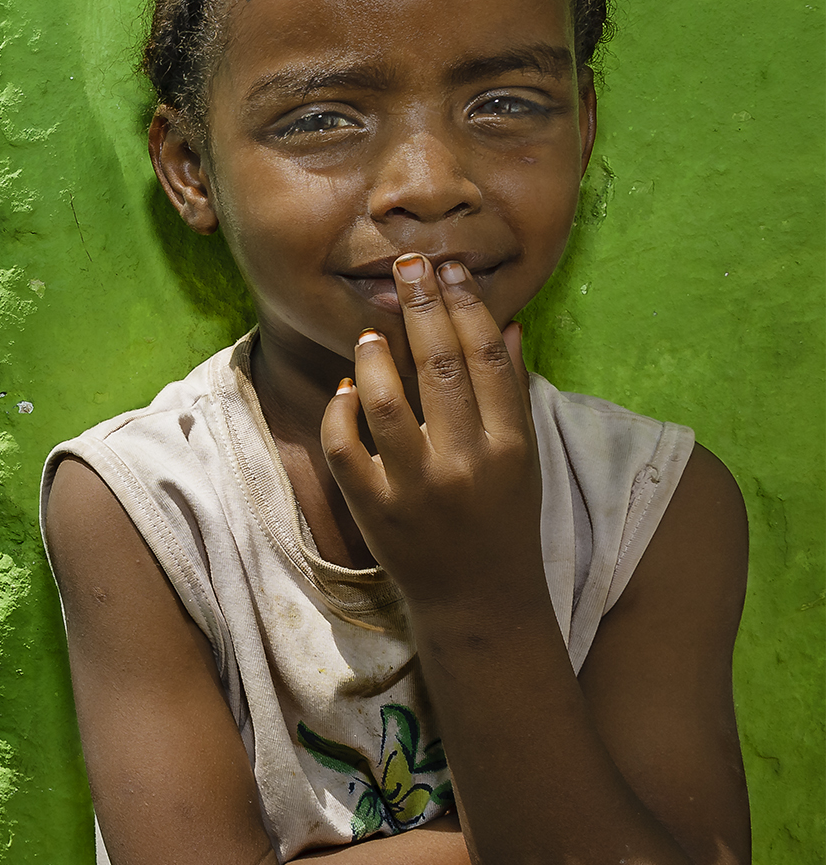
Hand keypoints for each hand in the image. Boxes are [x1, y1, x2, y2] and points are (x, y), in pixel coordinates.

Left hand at [320, 254, 541, 609]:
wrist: (479, 600)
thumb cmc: (503, 518)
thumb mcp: (523, 456)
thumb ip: (512, 390)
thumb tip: (507, 322)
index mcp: (510, 445)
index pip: (487, 358)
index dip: (466, 306)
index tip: (449, 268)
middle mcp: (466, 464)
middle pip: (439, 367)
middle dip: (421, 307)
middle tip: (407, 264)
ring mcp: (416, 489)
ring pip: (386, 404)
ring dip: (374, 359)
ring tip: (371, 332)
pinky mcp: (374, 510)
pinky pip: (345, 447)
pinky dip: (340, 411)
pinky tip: (346, 388)